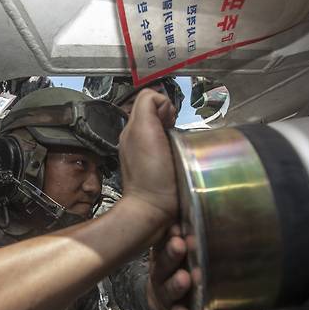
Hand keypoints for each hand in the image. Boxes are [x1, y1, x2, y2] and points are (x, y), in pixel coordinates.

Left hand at [119, 89, 177, 234]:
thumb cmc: (150, 173)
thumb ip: (148, 104)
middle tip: (173, 136)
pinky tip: (175, 159)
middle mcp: (136, 139)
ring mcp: (145, 154)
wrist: (153, 208)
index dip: (165, 107)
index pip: (151, 100)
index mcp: (133, 128)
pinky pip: (168, 148)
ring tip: (175, 148)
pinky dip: (174, 149)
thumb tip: (162, 103)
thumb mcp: (143, 127)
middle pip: (159, 115)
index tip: (170, 122)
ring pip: (165, 131)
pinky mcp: (156, 167)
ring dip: (174, 135)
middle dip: (170, 121)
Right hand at [146, 225, 191, 309]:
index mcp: (163, 250)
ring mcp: (164, 288)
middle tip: (180, 245)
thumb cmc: (174, 261)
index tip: (178, 228)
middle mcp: (161, 269)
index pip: (164, 240)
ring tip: (185, 279)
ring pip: (169, 286)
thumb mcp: (176, 240)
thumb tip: (195, 195)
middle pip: (164, 261)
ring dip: (177, 283)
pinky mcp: (171, 307)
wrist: (160, 294)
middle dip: (172, 254)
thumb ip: (184, 227)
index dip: (169, 235)